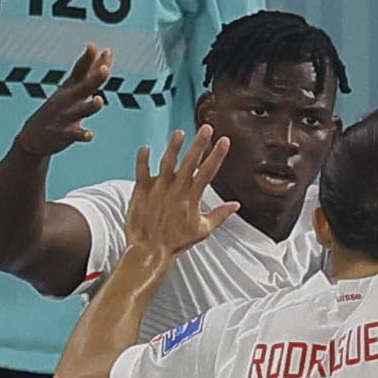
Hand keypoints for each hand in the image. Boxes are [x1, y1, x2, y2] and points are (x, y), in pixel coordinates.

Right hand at [17, 45, 112, 157]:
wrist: (33, 136)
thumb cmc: (60, 109)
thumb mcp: (73, 90)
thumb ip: (91, 75)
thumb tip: (106, 56)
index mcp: (70, 88)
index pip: (81, 71)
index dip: (88, 59)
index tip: (94, 45)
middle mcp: (68, 99)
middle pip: (84, 87)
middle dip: (94, 79)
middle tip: (105, 69)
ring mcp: (65, 116)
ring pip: (80, 110)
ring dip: (90, 106)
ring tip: (99, 101)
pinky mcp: (63, 133)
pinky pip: (74, 134)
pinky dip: (82, 135)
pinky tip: (90, 135)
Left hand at [123, 127, 236, 258]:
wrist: (150, 249)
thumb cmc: (177, 241)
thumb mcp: (203, 229)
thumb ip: (220, 214)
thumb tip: (236, 205)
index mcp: (192, 198)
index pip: (208, 171)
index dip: (217, 154)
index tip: (224, 141)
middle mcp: (176, 190)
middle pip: (190, 162)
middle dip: (200, 143)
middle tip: (206, 128)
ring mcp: (158, 188)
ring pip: (167, 162)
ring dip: (174, 146)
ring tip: (180, 133)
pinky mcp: (142, 190)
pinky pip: (141, 170)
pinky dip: (143, 159)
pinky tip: (146, 147)